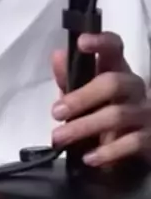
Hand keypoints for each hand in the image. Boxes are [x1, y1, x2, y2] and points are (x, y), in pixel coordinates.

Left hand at [51, 32, 150, 167]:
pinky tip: (89, 157)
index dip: (100, 41)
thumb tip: (57, 56)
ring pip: (117, 115)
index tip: (82, 42)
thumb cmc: (103, 109)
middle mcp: (133, 85)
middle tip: (56, 112)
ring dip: (84, 127)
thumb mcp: (83, 93)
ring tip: (60, 138)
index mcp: (117, 68)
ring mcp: (144, 111)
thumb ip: (69, 76)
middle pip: (112, 83)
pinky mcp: (149, 138)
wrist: (136, 143)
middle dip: (81, 98)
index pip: (114, 47)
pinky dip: (107, 151)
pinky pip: (131, 143)